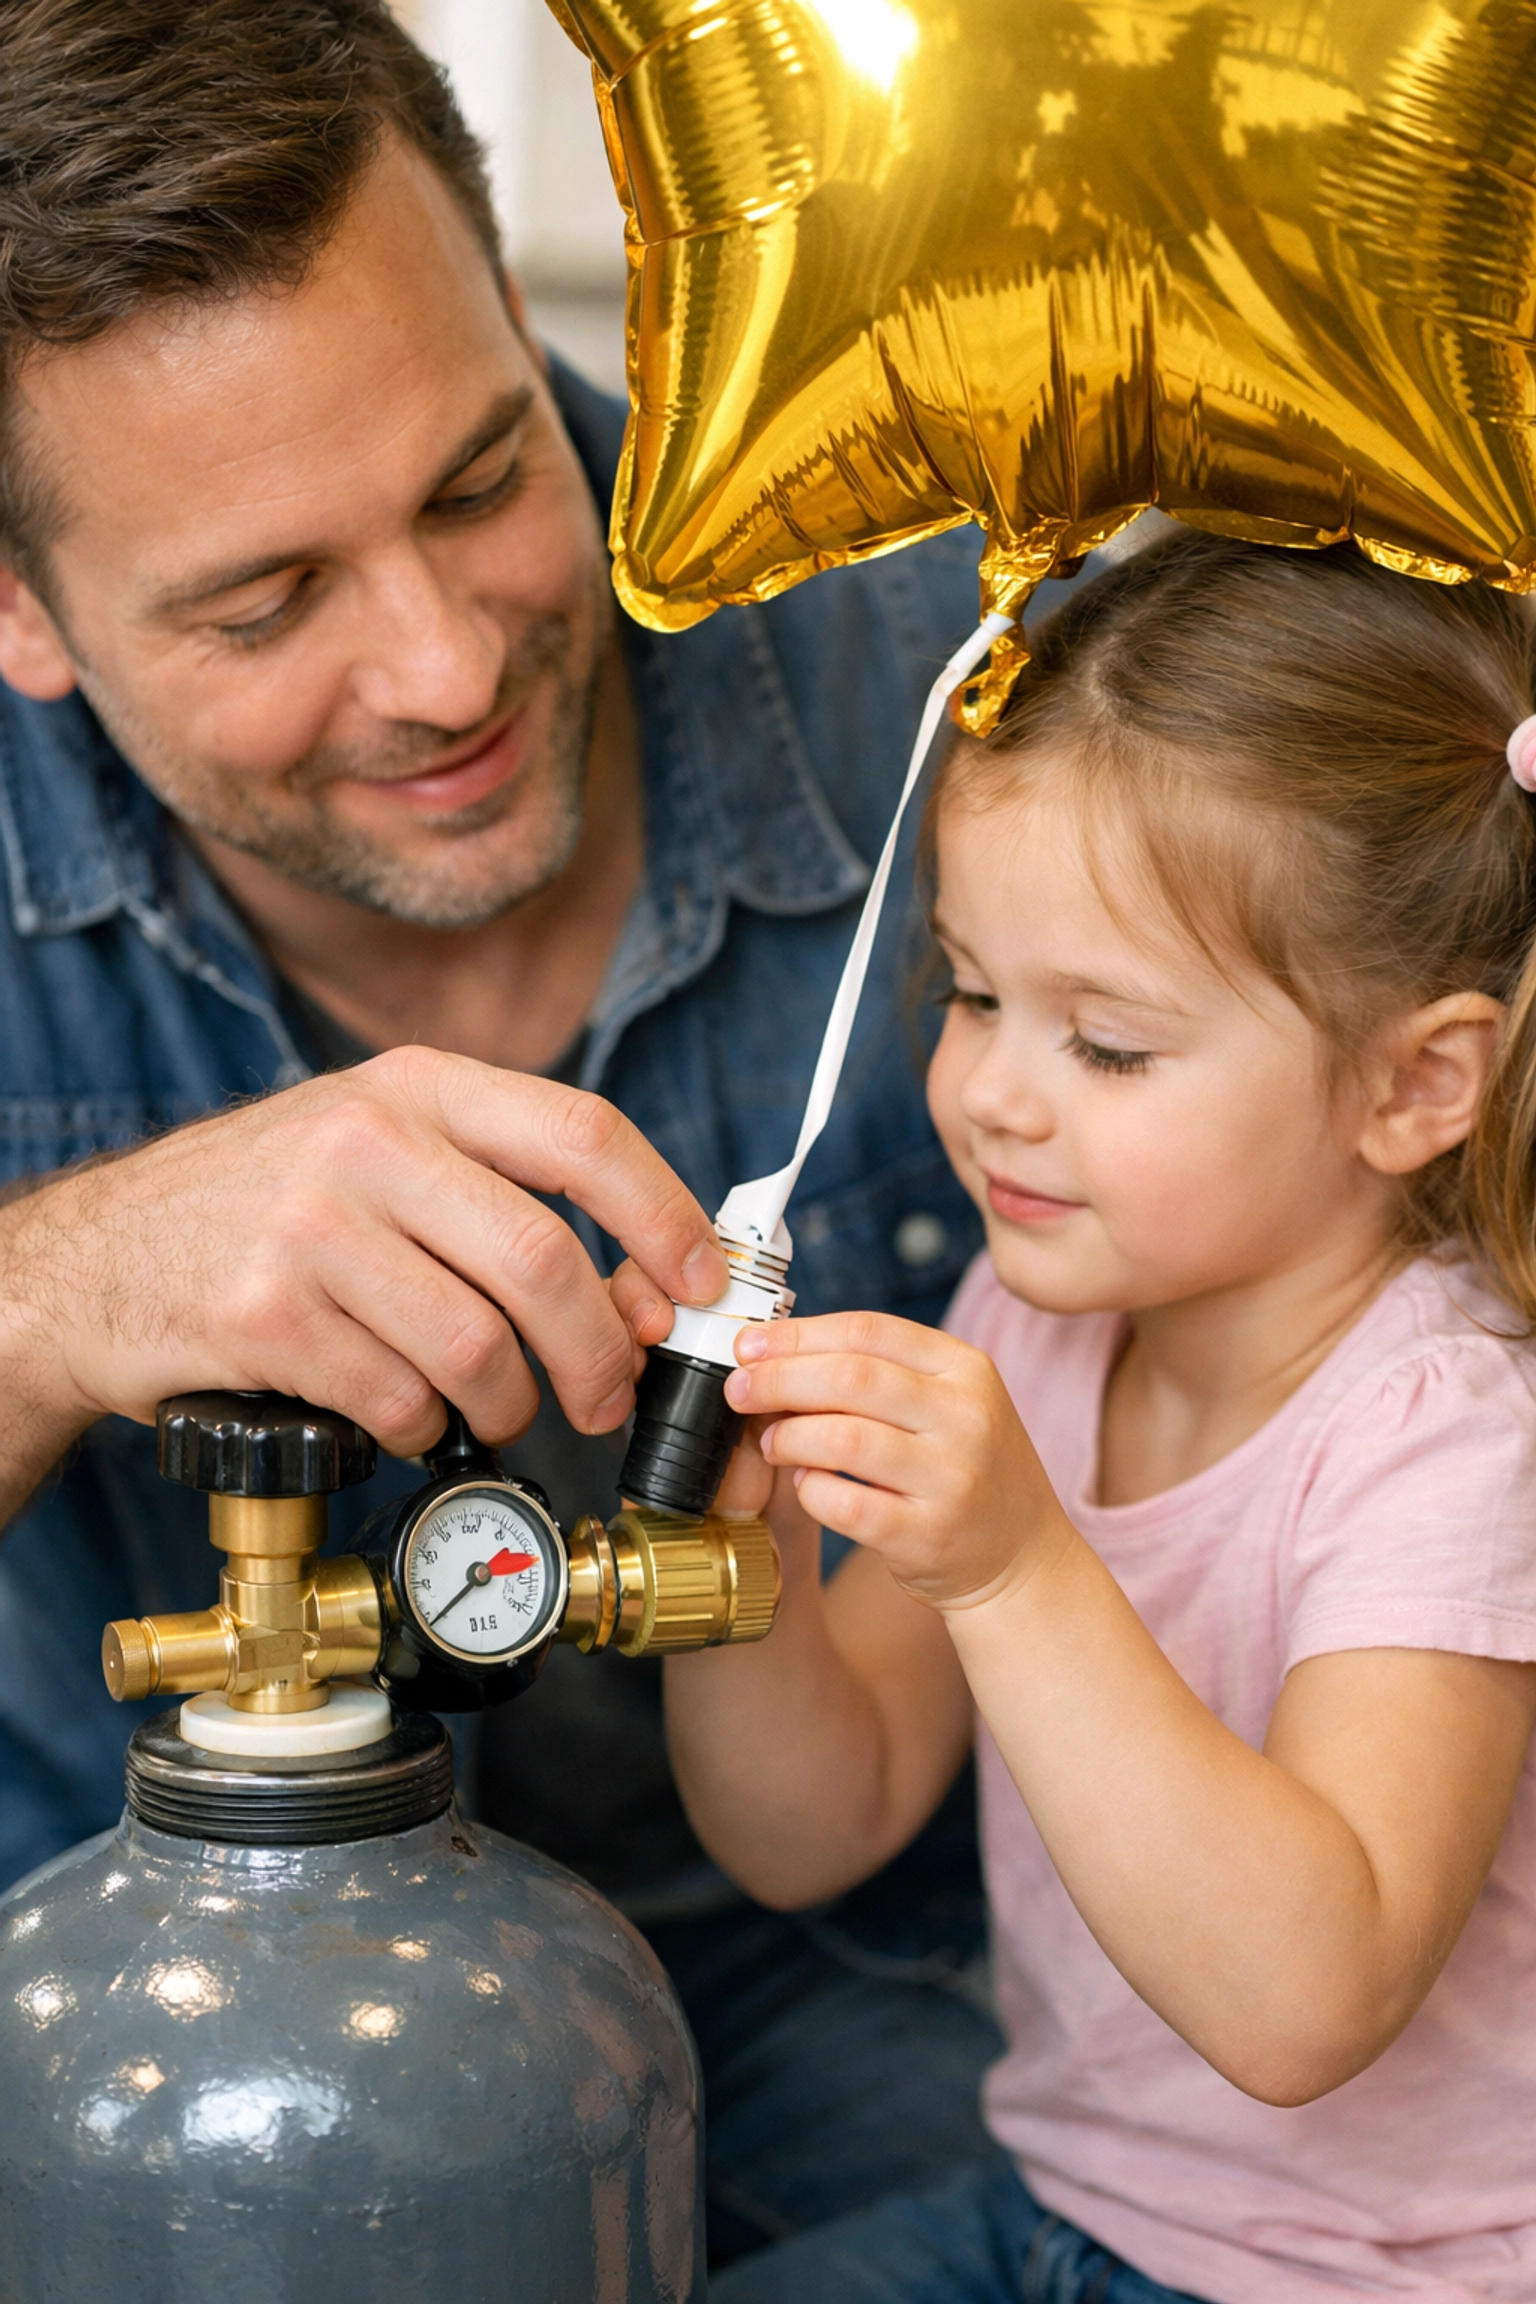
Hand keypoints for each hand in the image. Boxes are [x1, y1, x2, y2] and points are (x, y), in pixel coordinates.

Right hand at [0, 1048, 728, 1492]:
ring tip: (494, 1413)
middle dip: (602, 1351)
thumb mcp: (373, 1148)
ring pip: (480, 1347)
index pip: (584, 1133)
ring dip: (509, 1407)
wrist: (91, 1261)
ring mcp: (311, 1226)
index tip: (699, 1284)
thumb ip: (493, 1190)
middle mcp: (367, 1139)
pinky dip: (420, 1428)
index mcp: (416, 1087)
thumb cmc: (260, 1209)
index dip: (665, 1214)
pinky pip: (400, 1399)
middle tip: (608, 1396)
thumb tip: (641, 1285)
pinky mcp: (265, 1315)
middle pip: (546, 1260)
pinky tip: (400, 1414)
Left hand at [723, 1310, 1070, 1611]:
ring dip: (788, 1436)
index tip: (750, 1346)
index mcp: (967, 1368)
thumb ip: (880, 1372)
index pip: (868, 1330)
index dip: (797, 1334)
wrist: (1023, 1560)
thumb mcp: (948, 1403)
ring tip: (771, 1443)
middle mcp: (967, 1417)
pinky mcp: (927, 1535)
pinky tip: (805, 1486)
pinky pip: (844, 1503)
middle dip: (777, 1379)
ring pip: (842, 1438)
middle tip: (738, 1390)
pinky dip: (809, 1490)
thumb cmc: (966, 1470)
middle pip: (849, 1377)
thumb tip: (776, 1353)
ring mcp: (951, 1479)